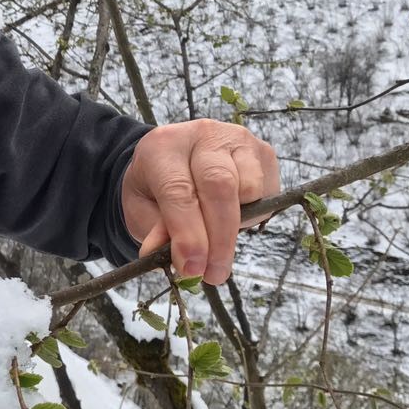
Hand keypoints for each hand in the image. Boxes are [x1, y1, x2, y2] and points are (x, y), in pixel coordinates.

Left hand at [121, 119, 278, 284]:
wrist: (174, 158)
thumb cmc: (155, 185)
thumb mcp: (141, 209)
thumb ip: (156, 232)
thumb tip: (180, 262)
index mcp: (163, 146)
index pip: (179, 191)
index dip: (188, 234)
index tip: (192, 268)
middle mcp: (203, 135)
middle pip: (220, 186)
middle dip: (219, 238)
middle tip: (213, 273)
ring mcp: (238, 140)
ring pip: (250, 189)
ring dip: (237, 228)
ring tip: (218, 241)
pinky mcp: (264, 152)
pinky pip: (268, 193)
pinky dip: (253, 216)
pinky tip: (232, 219)